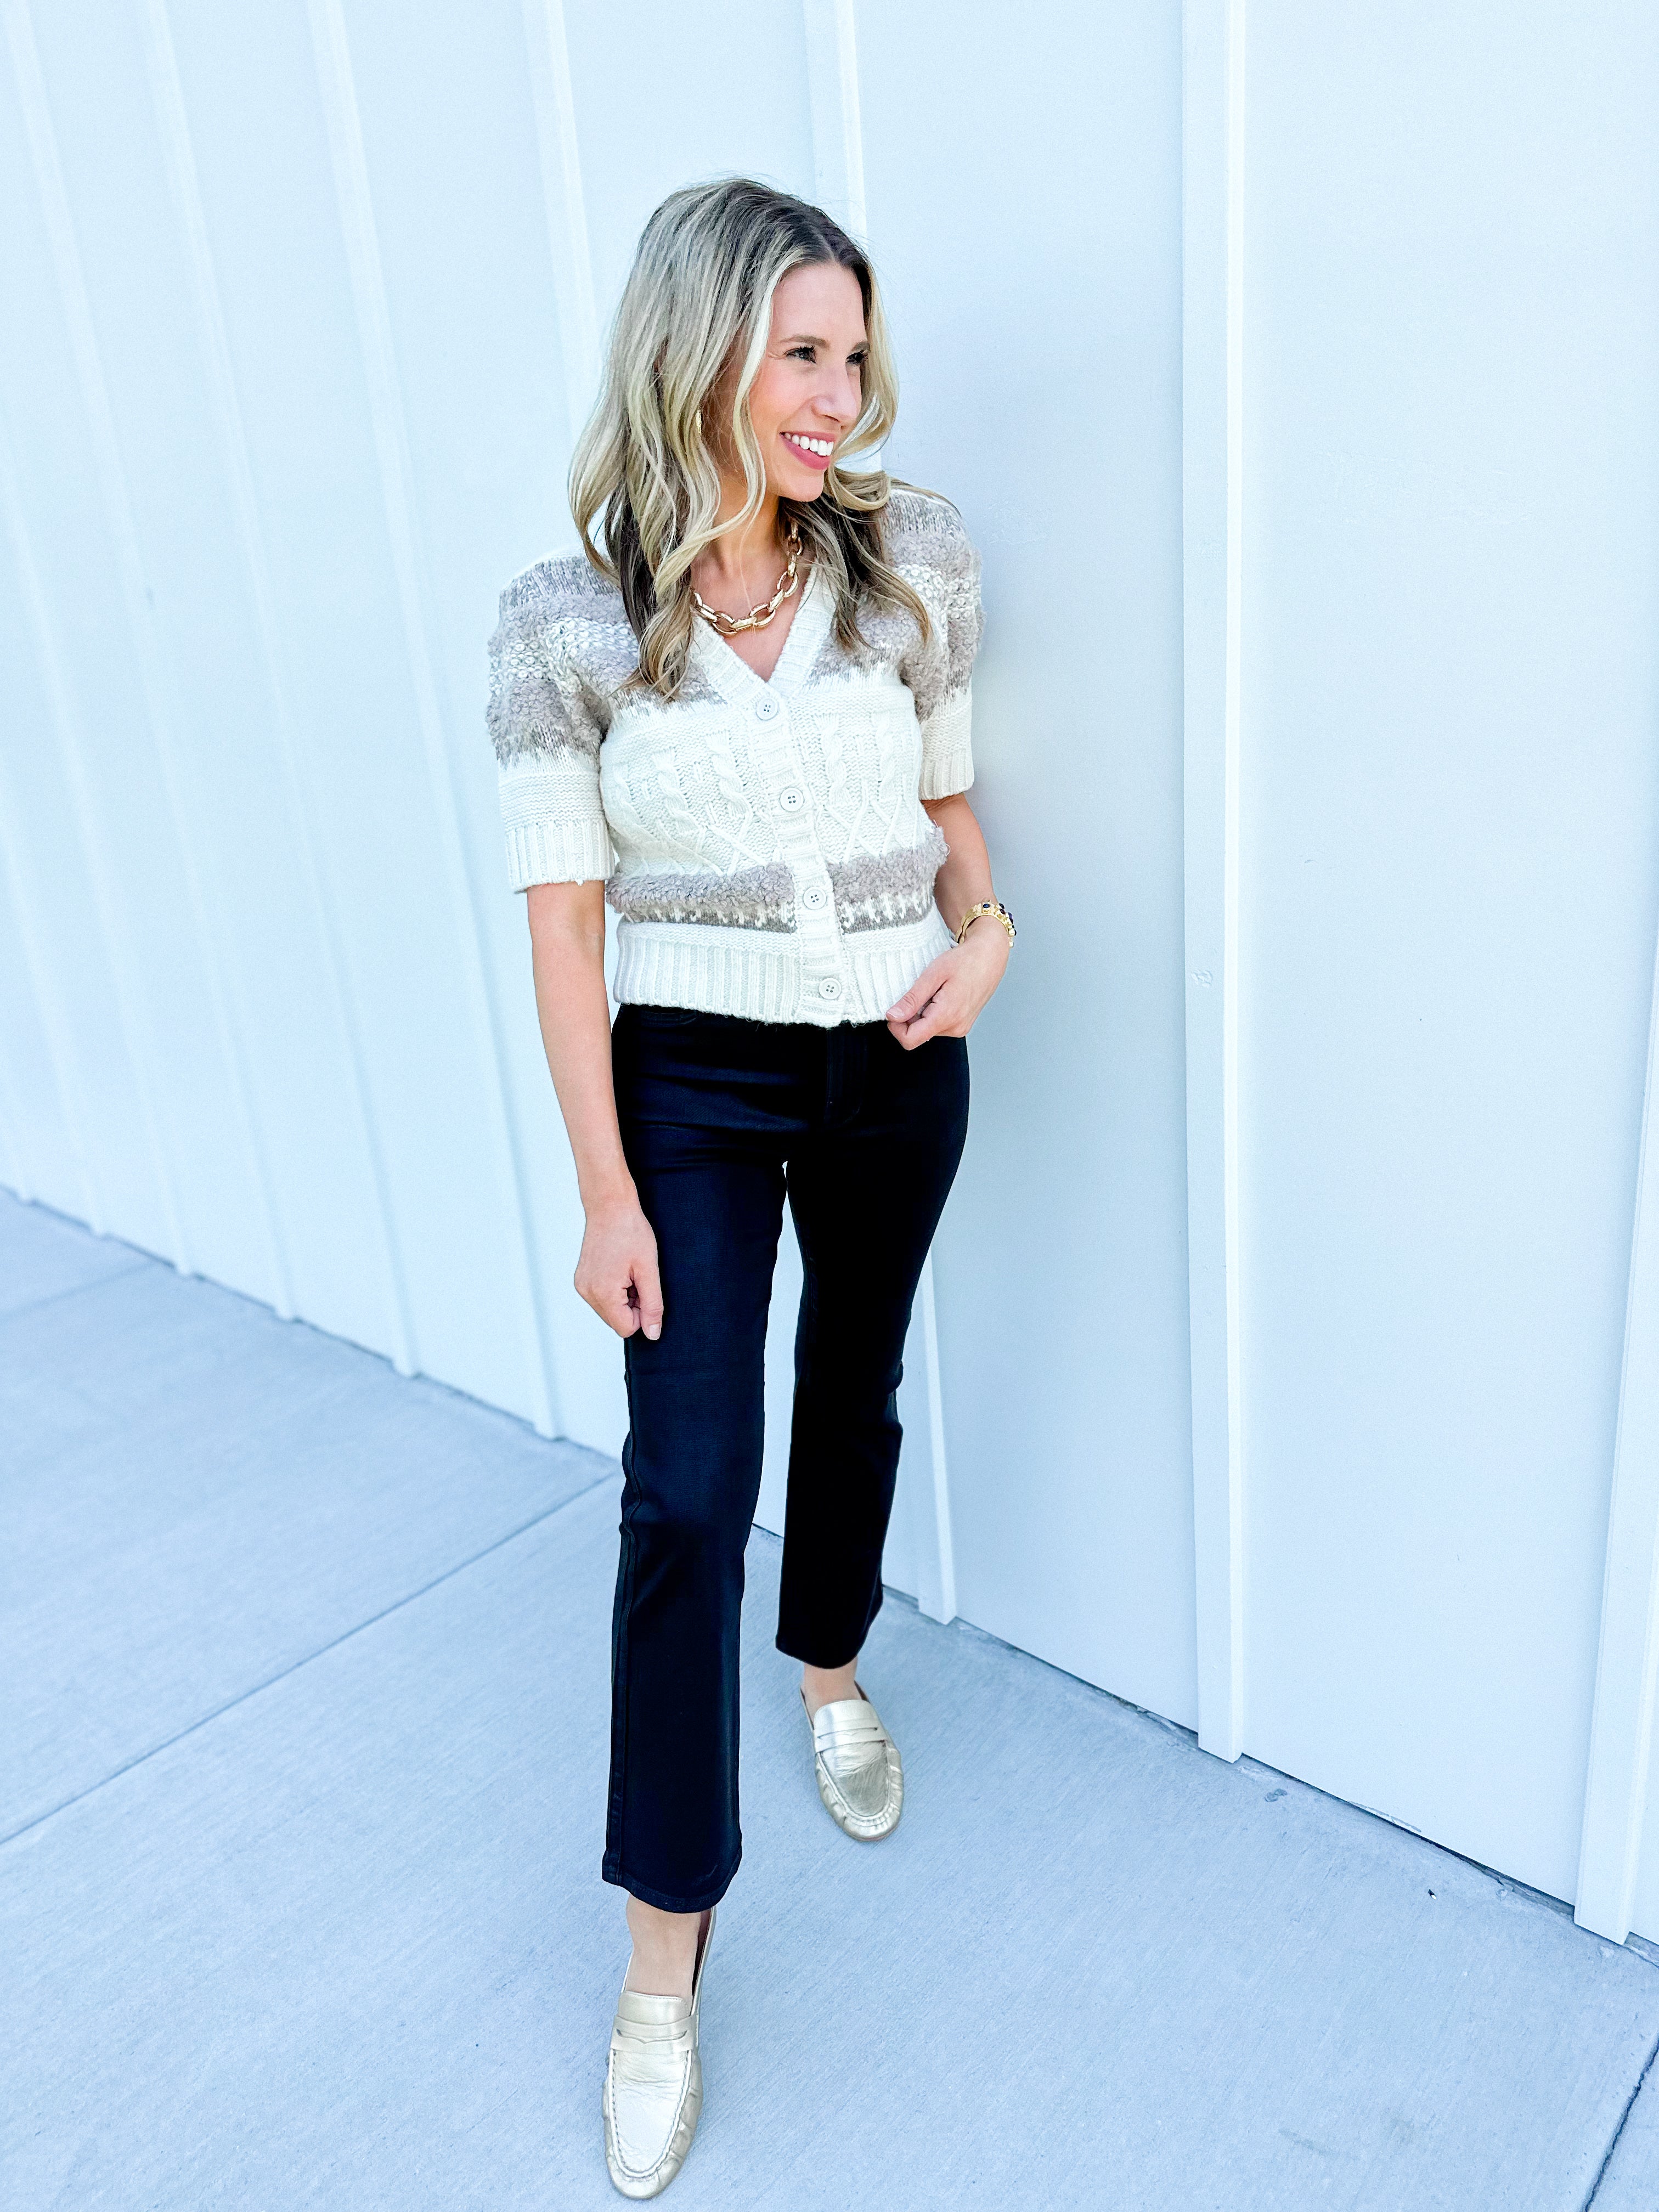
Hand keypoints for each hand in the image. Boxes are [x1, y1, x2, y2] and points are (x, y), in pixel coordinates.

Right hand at [575, 1191, 663, 1339]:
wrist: (610, 1206)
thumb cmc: (630, 1231)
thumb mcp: (649, 1269)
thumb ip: (652, 1305)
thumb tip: (653, 1334)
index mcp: (602, 1293)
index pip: (626, 1328)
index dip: (642, 1313)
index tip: (645, 1287)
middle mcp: (587, 1292)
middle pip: (617, 1321)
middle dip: (633, 1305)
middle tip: (638, 1276)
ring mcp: (582, 1285)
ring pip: (610, 1310)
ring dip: (624, 1297)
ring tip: (628, 1270)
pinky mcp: (582, 1279)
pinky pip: (602, 1298)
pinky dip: (615, 1289)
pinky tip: (619, 1268)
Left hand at [884, 923, 1008, 1048]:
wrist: (989, 957)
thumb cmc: (964, 961)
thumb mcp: (932, 975)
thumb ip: (912, 999)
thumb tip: (892, 1016)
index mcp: (946, 1016)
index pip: (909, 1040)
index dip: (895, 1027)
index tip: (895, 1008)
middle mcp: (955, 1028)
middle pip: (917, 1035)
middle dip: (910, 1017)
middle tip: (920, 992)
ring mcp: (960, 1028)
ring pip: (926, 1030)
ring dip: (922, 1014)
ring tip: (934, 991)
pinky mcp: (962, 1026)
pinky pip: (937, 1026)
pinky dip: (932, 1013)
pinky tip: (941, 996)